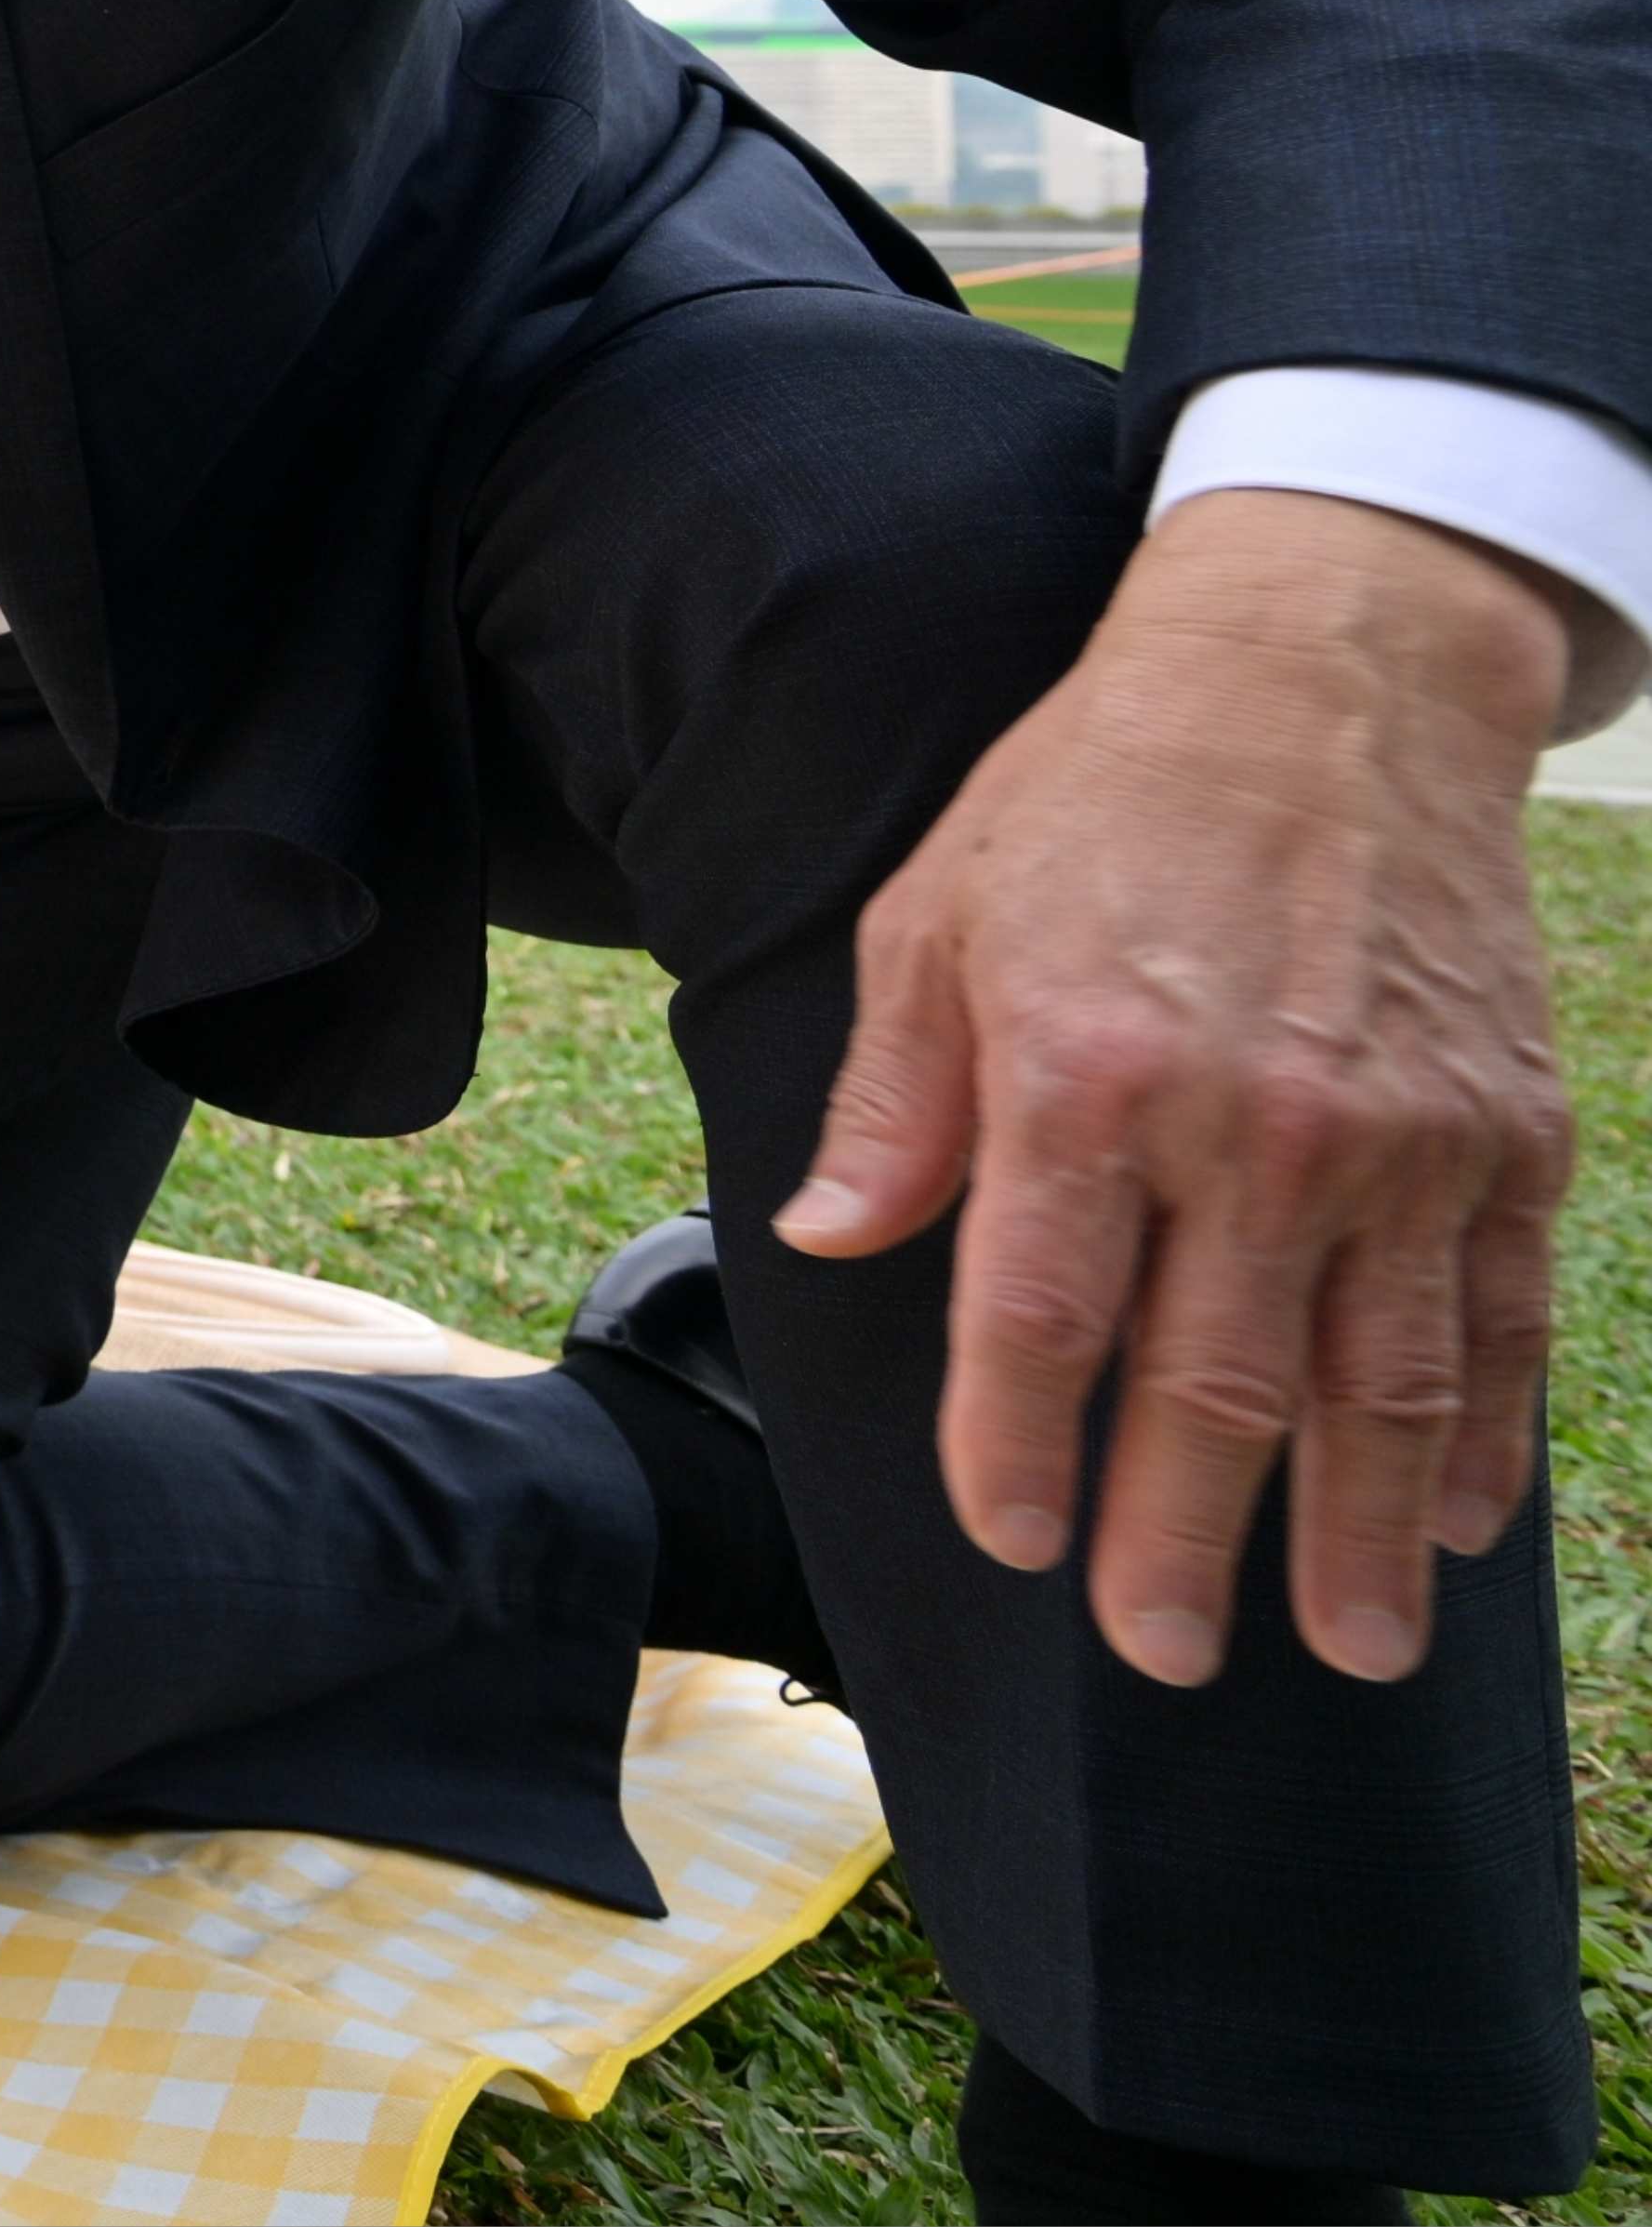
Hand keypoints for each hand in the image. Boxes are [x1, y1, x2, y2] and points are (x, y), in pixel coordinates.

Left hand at [779, 488, 1579, 1685]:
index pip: (1037, 1320)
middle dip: (1184, 1542)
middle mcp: (1253, 1127)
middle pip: (1211, 1388)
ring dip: (1356, 1534)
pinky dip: (1479, 1431)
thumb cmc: (1098, 796)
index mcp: (1086, 1077)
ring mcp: (1400, 1139)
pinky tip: (1457, 1521)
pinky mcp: (1504, 1131)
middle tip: (1166, 1658)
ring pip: (1376, 1385)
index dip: (1017, 1450)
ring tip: (1344, 1650)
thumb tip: (832, 1238)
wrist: (1322, 678)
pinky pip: (1494, 1316)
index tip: (1011, 1543)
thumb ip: (896, 1099)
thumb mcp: (940, 917)